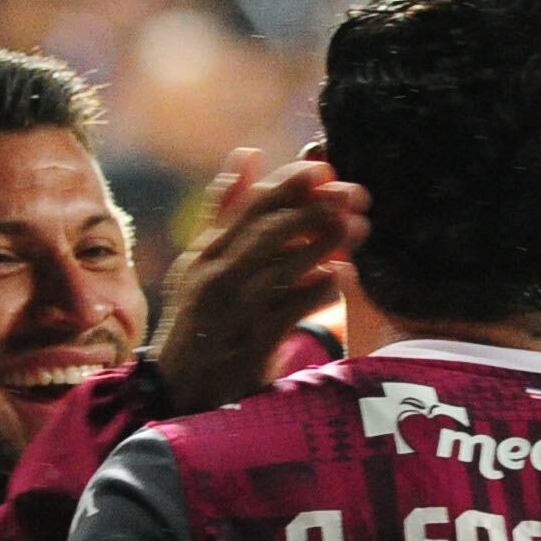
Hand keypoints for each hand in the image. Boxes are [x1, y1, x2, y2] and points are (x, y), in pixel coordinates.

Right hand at [150, 151, 368, 414]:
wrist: (183, 387)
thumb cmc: (200, 315)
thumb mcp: (201, 259)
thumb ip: (226, 209)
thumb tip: (249, 153)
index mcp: (205, 252)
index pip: (249, 207)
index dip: (288, 184)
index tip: (323, 168)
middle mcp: (216, 277)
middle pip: (270, 232)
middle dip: (315, 208)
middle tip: (353, 194)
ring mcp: (233, 312)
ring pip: (283, 267)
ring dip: (324, 244)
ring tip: (357, 226)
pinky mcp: (251, 346)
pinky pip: (290, 310)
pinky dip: (318, 291)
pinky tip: (342, 276)